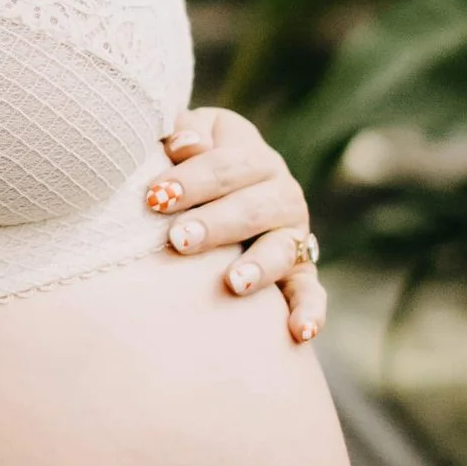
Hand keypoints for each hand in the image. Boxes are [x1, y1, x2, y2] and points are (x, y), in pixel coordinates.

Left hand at [145, 104, 323, 343]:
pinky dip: (311, 311)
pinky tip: (299, 333)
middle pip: (253, 208)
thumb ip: (189, 133)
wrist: (224, 189)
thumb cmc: (195, 160)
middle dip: (216, 223)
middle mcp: (281, 194)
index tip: (155, 196)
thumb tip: (184, 145)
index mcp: (254, 157)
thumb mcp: (195, 135)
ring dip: (259, 266)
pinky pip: (310, 292)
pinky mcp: (299, 271)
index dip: (193, 179)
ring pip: (281, 249)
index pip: (228, 166)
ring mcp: (293, 234)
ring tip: (233, 282)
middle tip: (179, 238)